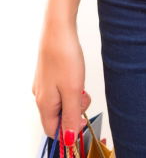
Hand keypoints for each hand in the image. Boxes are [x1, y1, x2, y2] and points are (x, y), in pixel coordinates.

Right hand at [33, 24, 90, 140]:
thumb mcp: (73, 91)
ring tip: (80, 82)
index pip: (53, 131)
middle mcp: (40, 96)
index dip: (69, 130)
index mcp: (44, 104)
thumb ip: (70, 116)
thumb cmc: (64, 56)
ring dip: (74, 97)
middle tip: (83, 95)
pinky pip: (61, 89)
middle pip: (58, 116)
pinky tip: (75, 74)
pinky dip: (71, 86)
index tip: (82, 121)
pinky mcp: (49, 74)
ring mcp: (44, 84)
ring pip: (61, 101)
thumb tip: (68, 138)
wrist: (59, 29)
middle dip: (74, 110)